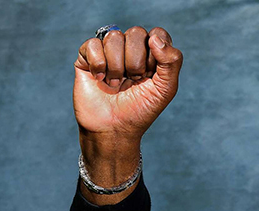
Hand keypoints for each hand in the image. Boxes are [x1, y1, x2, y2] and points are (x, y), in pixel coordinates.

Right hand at [73, 26, 182, 141]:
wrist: (113, 128)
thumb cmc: (141, 110)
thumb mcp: (165, 89)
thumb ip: (171, 61)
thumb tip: (155, 38)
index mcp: (152, 55)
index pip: (157, 34)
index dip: (155, 53)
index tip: (151, 74)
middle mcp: (131, 50)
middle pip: (136, 33)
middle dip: (136, 62)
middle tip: (133, 81)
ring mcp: (108, 52)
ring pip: (114, 37)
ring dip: (117, 66)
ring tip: (116, 84)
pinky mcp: (87, 57)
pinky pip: (93, 44)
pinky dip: (99, 64)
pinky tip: (100, 79)